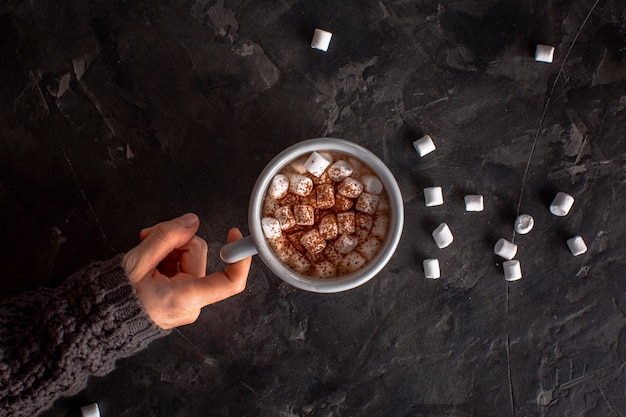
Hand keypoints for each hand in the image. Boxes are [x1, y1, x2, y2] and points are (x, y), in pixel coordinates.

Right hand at [122, 213, 251, 328]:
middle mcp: (191, 304)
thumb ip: (166, 238)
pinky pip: (181, 269)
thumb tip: (191, 221)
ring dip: (168, 249)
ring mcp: (186, 302)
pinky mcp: (180, 299)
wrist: (99, 320)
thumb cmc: (114, 298)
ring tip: (144, 252)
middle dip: (175, 241)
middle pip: (197, 256)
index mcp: (186, 299)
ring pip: (189, 259)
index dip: (238, 257)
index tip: (232, 234)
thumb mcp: (137, 262)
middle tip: (149, 236)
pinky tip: (149, 261)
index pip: (230, 282)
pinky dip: (166, 260)